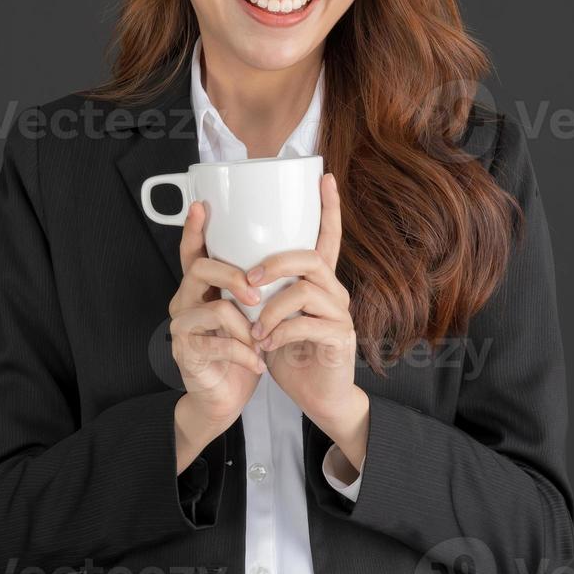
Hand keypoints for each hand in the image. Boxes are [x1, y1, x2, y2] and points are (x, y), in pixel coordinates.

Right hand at [167, 201, 267, 447]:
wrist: (224, 399)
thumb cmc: (239, 351)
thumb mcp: (249, 315)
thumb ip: (254, 288)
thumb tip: (285, 255)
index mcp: (200, 289)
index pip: (193, 252)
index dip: (194, 229)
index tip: (201, 206)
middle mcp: (184, 302)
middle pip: (201, 270)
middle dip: (233, 276)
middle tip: (257, 294)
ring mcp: (182, 328)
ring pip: (214, 308)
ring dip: (246, 325)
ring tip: (262, 341)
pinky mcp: (187, 354)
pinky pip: (220, 345)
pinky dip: (246, 355)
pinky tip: (258, 363)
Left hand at [249, 173, 369, 466]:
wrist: (318, 396)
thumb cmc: (292, 351)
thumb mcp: (272, 315)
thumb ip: (263, 290)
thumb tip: (234, 263)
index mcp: (318, 281)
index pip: (327, 236)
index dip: (328, 207)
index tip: (325, 177)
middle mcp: (334, 292)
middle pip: (312, 258)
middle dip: (276, 262)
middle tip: (248, 279)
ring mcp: (340, 315)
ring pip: (306, 291)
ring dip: (272, 307)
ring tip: (254, 329)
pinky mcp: (339, 340)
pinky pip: (307, 326)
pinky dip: (280, 334)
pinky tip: (267, 346)